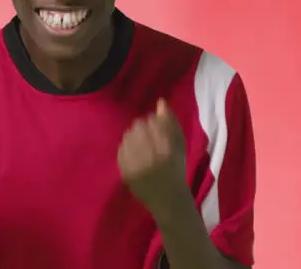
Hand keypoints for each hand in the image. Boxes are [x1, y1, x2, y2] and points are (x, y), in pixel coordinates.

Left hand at [118, 98, 187, 213]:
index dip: (153, 123)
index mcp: (166, 148)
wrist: (168, 199)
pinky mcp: (125, 172)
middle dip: (143, 129)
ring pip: (128, 136)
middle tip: (149, 138)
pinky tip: (135, 154)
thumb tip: (160, 102)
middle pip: (137, 127)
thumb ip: (171, 122)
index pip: (152, 121)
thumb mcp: (180, 145)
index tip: (156, 129)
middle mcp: (150, 155)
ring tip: (142, 146)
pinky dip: (127, 149)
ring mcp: (135, 165)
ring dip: (134, 137)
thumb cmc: (176, 169)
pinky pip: (121, 150)